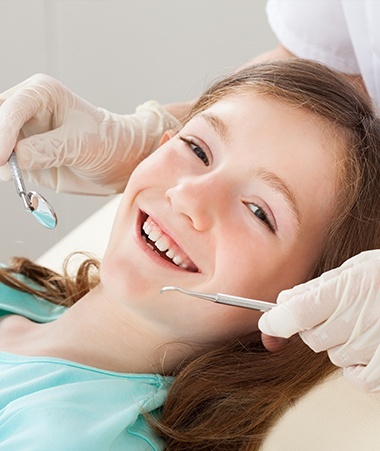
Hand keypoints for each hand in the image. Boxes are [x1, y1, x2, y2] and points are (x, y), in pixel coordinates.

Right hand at [0, 74, 178, 193]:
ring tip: (9, 174)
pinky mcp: (23, 156)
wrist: (120, 163)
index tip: (2, 157)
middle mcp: (27, 109)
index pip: (11, 108)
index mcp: (41, 93)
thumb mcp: (81, 144)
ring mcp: (22, 133)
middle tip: (3, 165)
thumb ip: (46, 149)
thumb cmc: (108, 143)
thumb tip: (15, 158)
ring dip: (1, 160)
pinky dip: (5, 171)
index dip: (2, 133)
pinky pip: (5, 164)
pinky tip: (12, 178)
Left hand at [259, 250, 379, 391]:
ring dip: (339, 342)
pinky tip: (371, 346)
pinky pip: (354, 377)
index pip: (293, 314)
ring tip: (365, 322)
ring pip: (332, 355)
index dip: (274, 320)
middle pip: (310, 337)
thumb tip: (283, 301)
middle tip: (338, 311)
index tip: (269, 321)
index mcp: (344, 292)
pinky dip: (356, 366)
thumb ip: (317, 287)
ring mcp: (370, 349)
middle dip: (314, 325)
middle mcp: (355, 323)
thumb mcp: (355, 269)